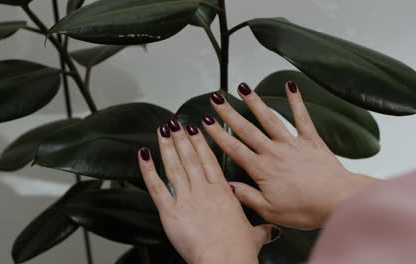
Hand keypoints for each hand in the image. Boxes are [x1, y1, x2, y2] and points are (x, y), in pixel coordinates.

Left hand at [138, 120, 279, 263]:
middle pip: (190, 158)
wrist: (225, 261)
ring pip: (175, 166)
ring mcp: (187, 199)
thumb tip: (271, 231)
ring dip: (167, 146)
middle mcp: (204, 190)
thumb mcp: (254, 236)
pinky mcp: (171, 212)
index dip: (200, 142)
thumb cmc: (239, 250)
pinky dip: (148, 170)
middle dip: (181, 138)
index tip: (195, 128)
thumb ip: (262, 230)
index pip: (209, 160)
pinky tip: (144, 155)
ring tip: (162, 130)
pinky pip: (157, 187)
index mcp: (223, 192)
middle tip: (175, 123)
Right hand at [202, 81, 379, 229]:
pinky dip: (296, 101)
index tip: (205, 122)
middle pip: (247, 129)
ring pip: (269, 119)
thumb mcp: (271, 211)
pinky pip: (302, 117)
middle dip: (229, 113)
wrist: (338, 201)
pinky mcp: (311, 140)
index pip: (234, 149)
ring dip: (255, 102)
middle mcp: (274, 152)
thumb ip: (247, 196)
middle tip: (216, 100)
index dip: (218, 134)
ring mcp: (292, 144)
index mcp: (262, 169)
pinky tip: (290, 86)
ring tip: (243, 88)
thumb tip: (228, 186)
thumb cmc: (306, 209)